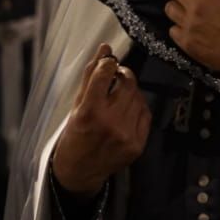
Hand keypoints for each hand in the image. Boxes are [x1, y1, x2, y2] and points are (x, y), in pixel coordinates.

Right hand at [51, 44, 150, 196]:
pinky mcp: (137, 145)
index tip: (108, 62)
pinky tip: (127, 110)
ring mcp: (126, 135)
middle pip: (127, 83)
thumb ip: (91, 75)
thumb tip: (105, 49)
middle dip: (123, 75)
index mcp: (88, 112)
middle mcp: (109, 123)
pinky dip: (138, 107)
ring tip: (119, 96)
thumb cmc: (75, 135)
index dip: (108, 63)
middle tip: (116, 77)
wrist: (80, 171)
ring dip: (131, 91)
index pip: (105, 74)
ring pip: (138, 97)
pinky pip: (145, 114)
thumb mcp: (76, 104)